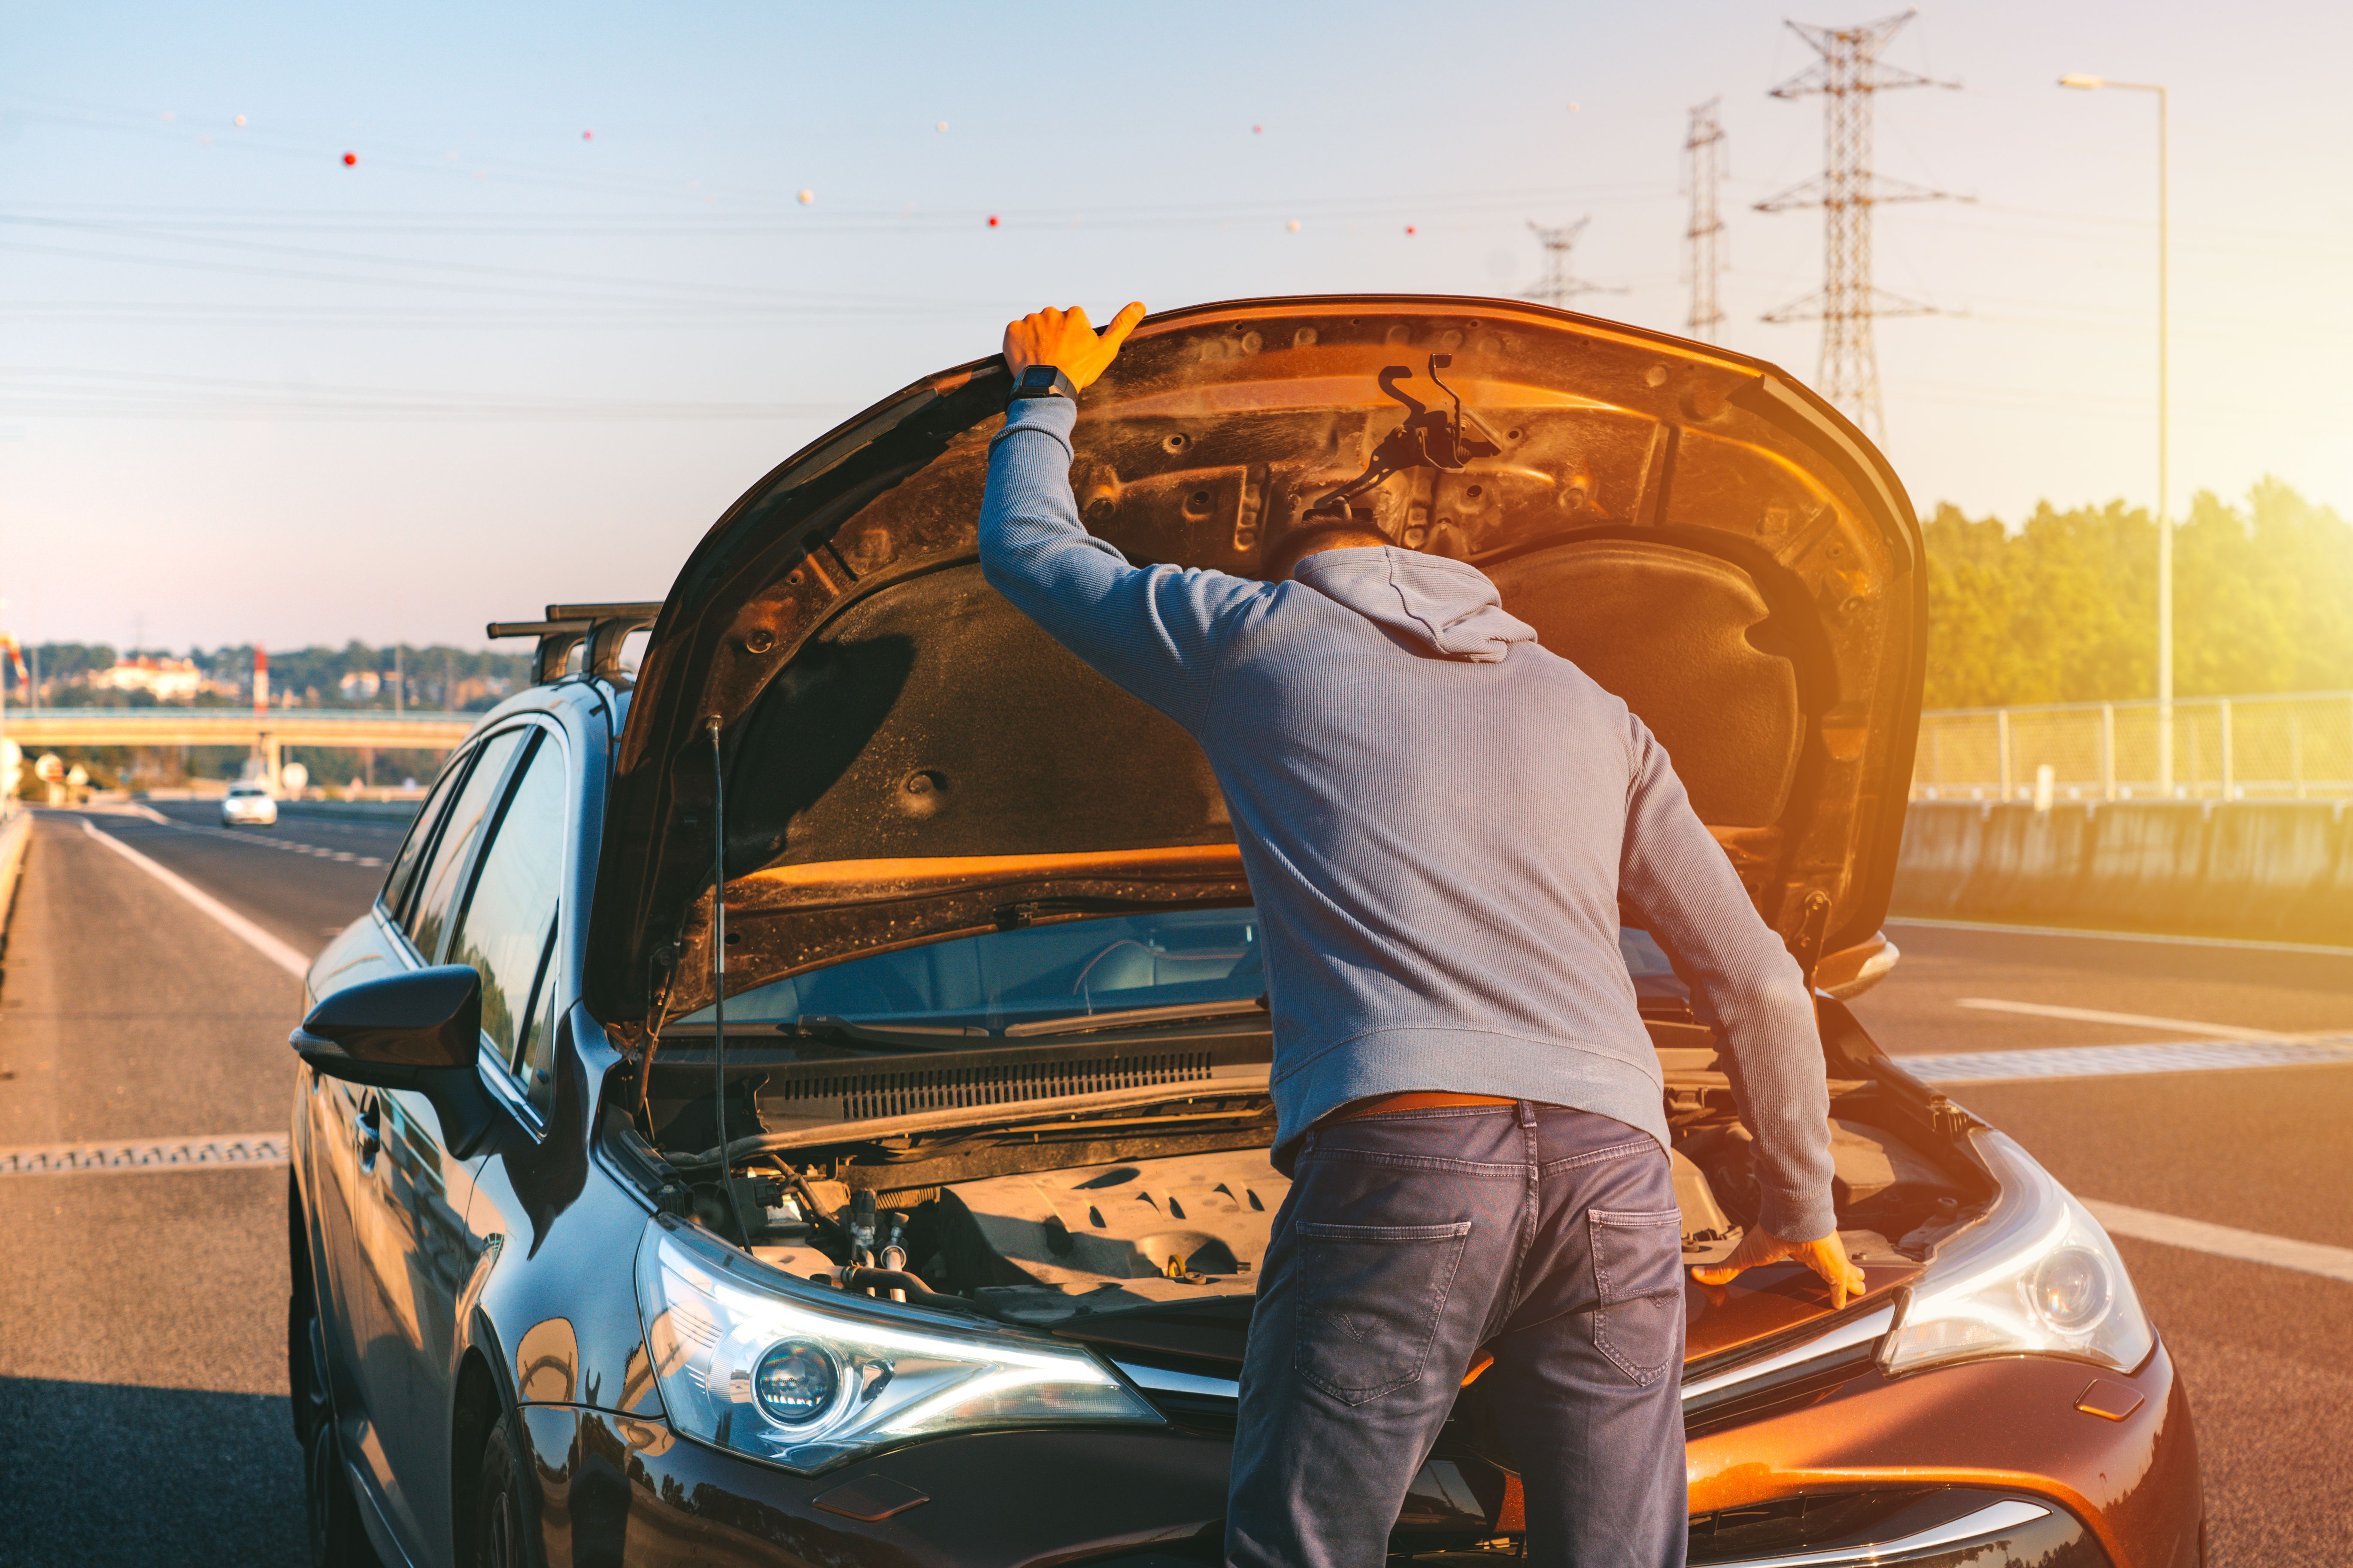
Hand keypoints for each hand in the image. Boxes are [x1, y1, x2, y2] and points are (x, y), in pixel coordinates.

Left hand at [1002, 302, 1145, 392]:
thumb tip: (1140, 304)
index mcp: (1074, 314)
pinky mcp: (1012, 330)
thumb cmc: (1079, 370)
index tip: (1072, 356)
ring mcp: (1030, 320)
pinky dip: (1019, 344)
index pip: (1073, 323)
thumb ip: (1122, 325)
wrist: (1048, 387)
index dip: (1073, 341)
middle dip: (1054, 338)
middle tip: (1056, 360)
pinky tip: (1026, 358)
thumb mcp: (1106, 349)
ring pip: (1035, 328)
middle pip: (1053, 324)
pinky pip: (1015, 333)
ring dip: (1037, 341)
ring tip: (1041, 361)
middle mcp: (1051, 312)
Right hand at [1692, 1227, 1867, 1309]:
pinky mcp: (1836, 1268)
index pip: (1805, 1257)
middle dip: (1841, 1272)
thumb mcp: (1743, 1256)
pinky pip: (1842, 1283)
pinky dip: (1844, 1293)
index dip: (1811, 1263)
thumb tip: (1696, 1274)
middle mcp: (1814, 1253)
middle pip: (1829, 1265)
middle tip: (1852, 1279)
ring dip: (1851, 1280)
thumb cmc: (1768, 1233)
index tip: (1814, 1265)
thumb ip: (1723, 1268)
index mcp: (1794, 1247)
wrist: (1793, 1219)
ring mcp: (1827, 1260)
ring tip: (1860, 1285)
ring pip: (1842, 1273)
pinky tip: (1845, 1303)